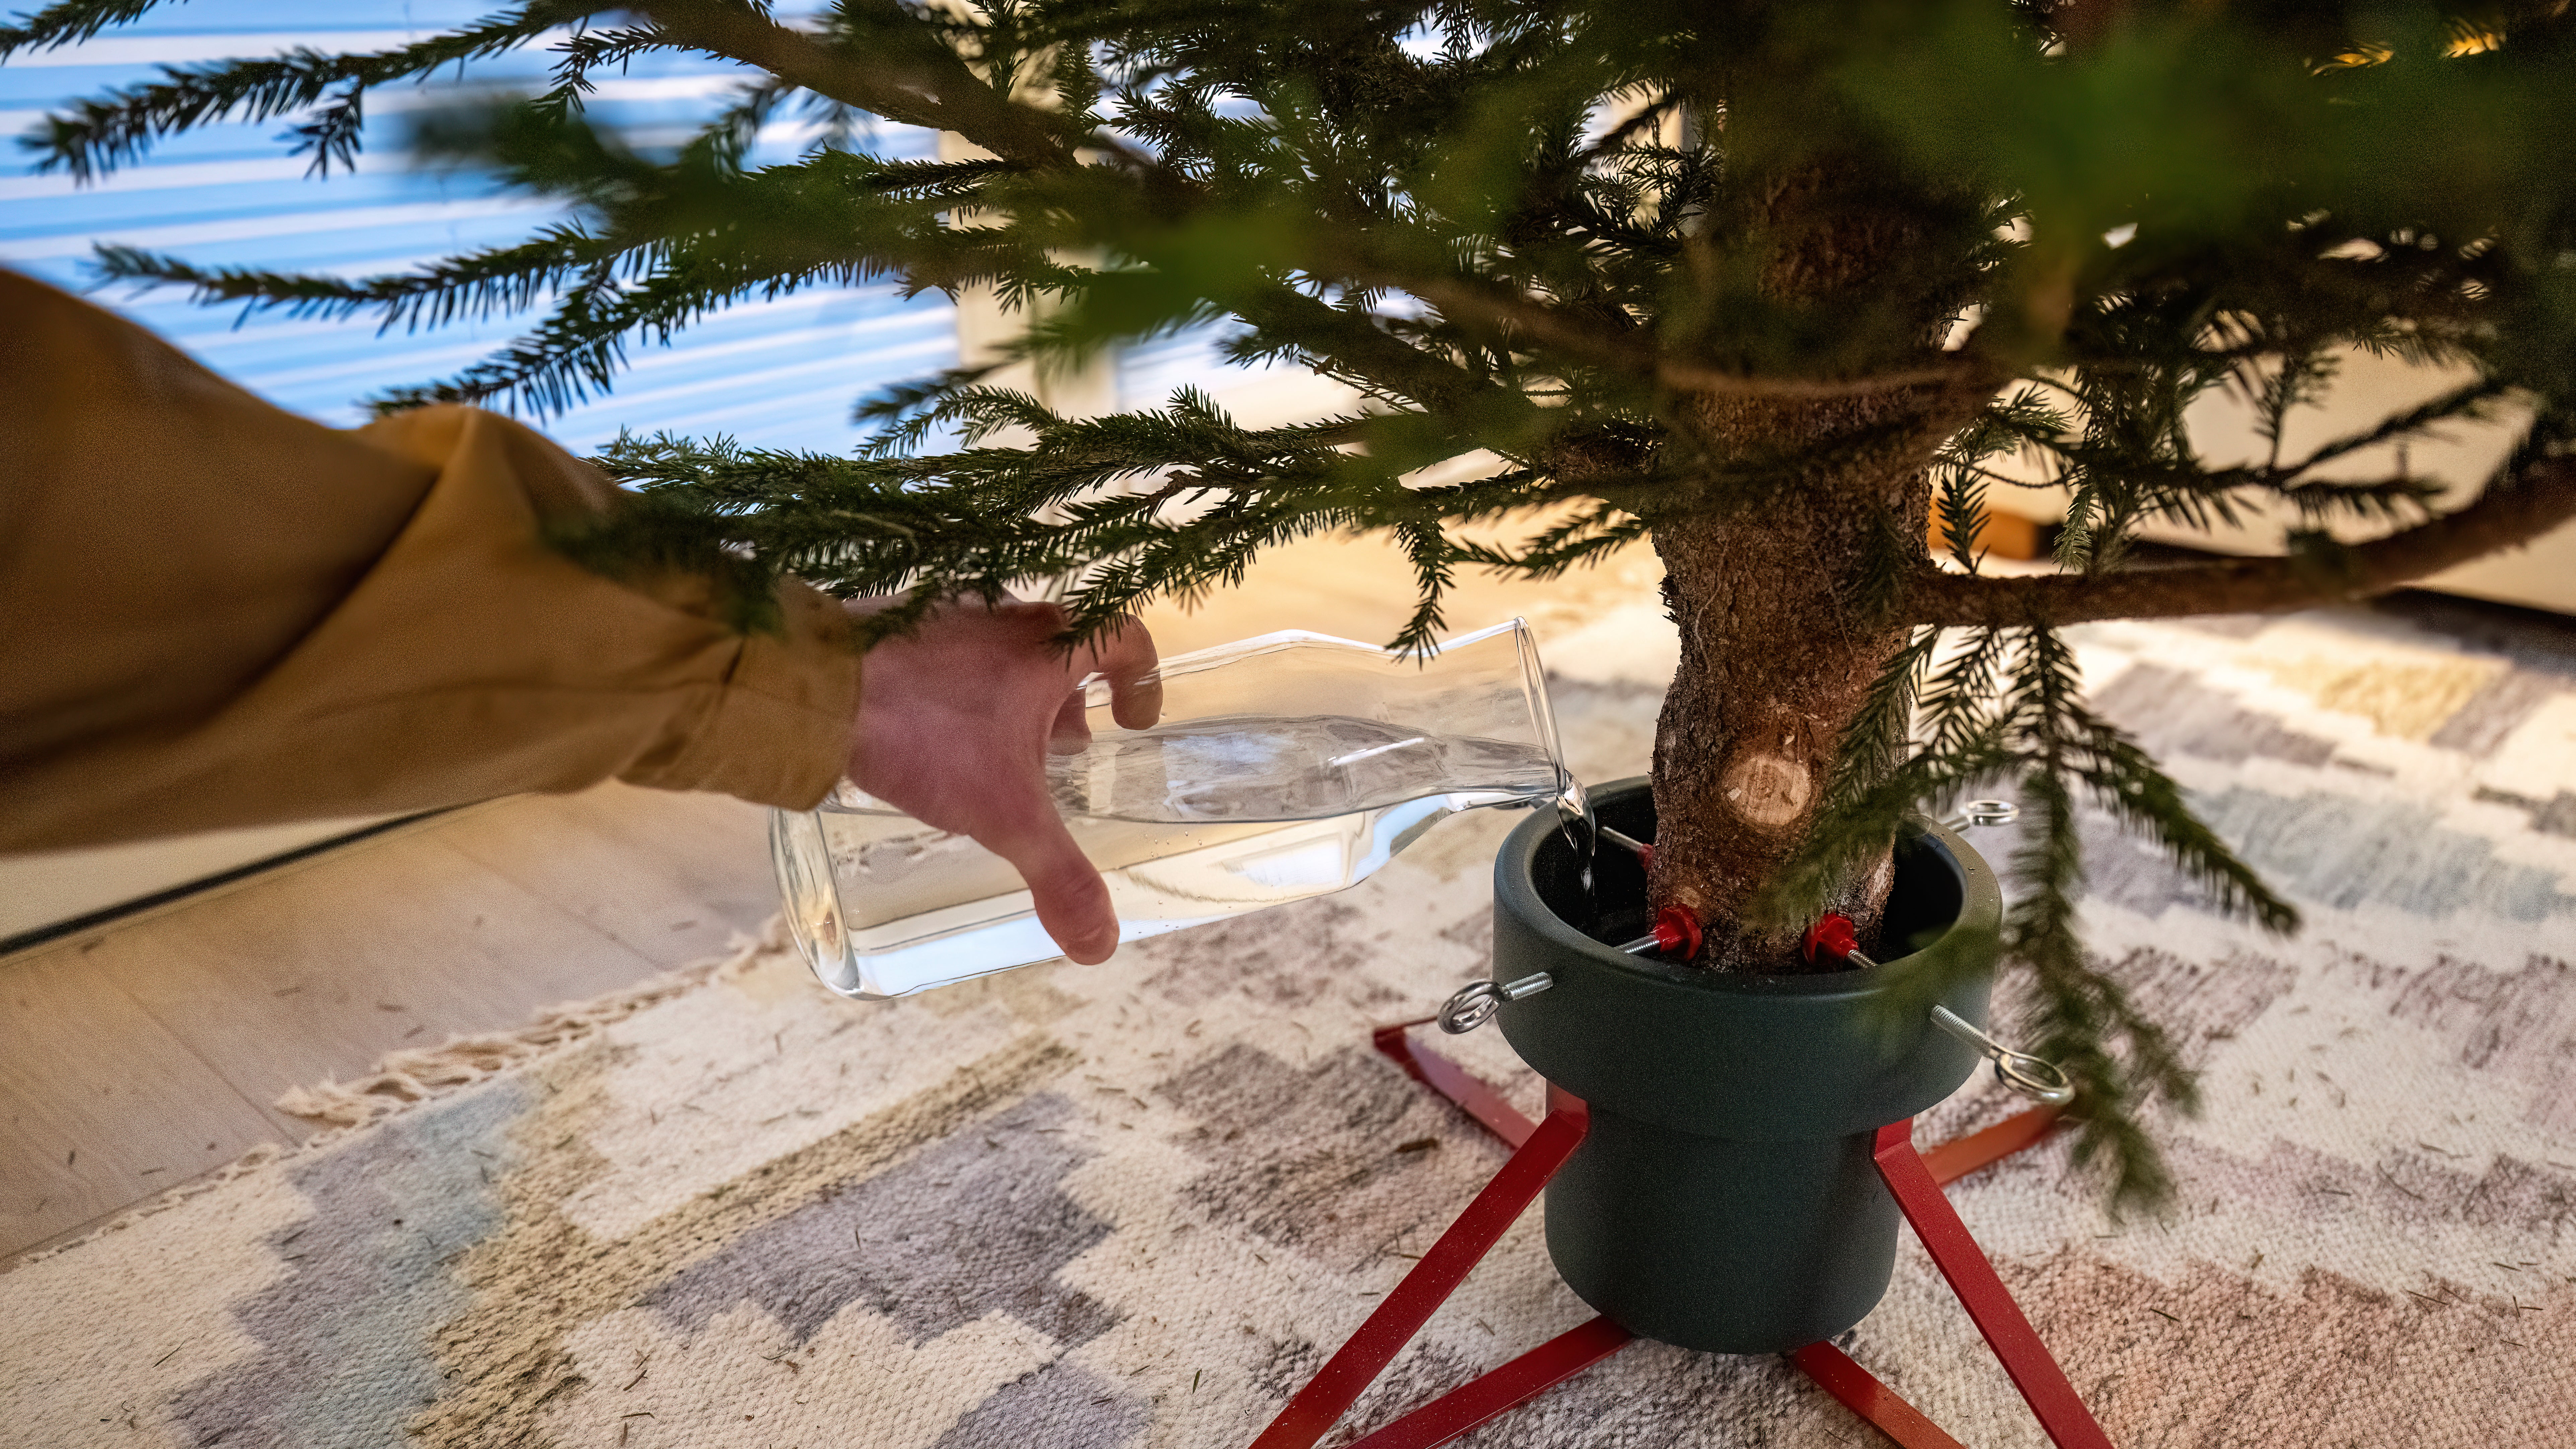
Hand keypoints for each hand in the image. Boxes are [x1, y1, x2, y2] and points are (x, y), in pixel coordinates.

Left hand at [844, 596, 1160, 963]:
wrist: (811, 689)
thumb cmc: (924, 736)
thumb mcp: (1004, 815)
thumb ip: (1058, 877)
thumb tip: (1101, 944)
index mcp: (1047, 646)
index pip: (1124, 636)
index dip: (1140, 677)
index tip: (1133, 719)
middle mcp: (1003, 617)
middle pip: (1062, 650)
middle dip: (1070, 704)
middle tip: (1064, 754)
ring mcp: (945, 615)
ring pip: (1003, 652)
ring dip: (1015, 699)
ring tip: (999, 756)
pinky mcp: (895, 624)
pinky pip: (950, 654)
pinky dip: (961, 691)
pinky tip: (937, 739)